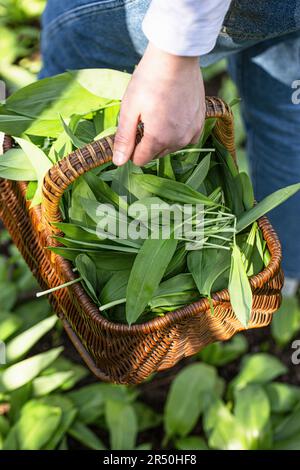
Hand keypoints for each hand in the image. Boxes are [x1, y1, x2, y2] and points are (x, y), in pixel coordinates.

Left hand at [113, 42, 205, 166]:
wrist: (176, 57)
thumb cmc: (149, 80)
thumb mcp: (129, 109)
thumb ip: (124, 139)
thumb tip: (118, 162)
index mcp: (158, 139)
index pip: (140, 160)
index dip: (132, 148)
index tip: (131, 129)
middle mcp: (178, 140)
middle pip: (156, 154)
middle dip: (147, 142)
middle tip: (144, 117)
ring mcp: (192, 132)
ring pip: (171, 147)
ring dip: (163, 137)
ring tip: (158, 112)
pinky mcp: (200, 122)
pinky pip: (186, 138)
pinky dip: (178, 132)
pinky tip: (173, 116)